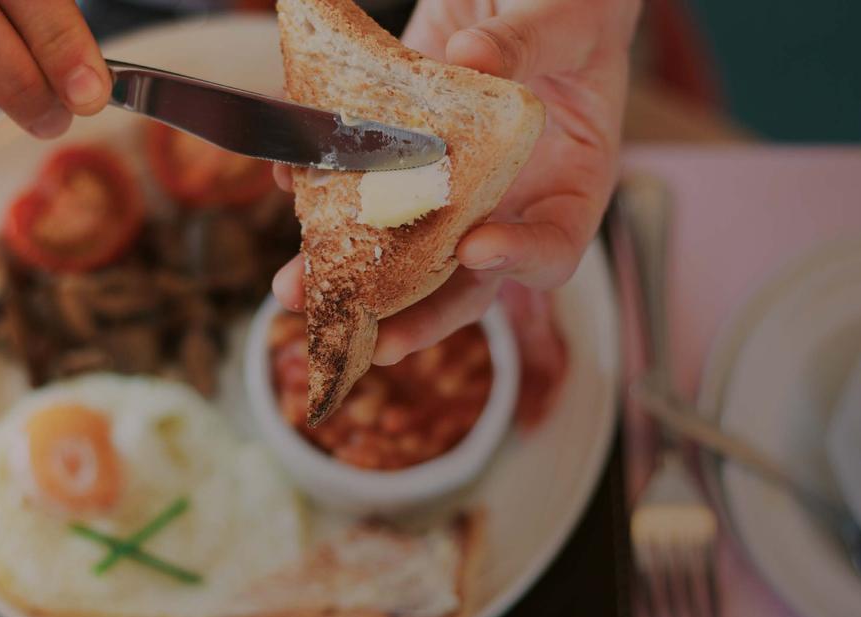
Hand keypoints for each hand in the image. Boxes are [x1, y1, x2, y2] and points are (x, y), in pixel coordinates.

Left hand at [273, 0, 639, 363]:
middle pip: (466, 283)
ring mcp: (450, 191)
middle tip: (372, 340)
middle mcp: (506, 205)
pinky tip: (290, 182)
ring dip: (348, 276)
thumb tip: (472, 58)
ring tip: (296, 291)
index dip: (519, 260)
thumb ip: (526, 42)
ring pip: (402, 253)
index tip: (477, 249)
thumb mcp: (564, 20)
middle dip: (416, 314)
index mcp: (567, 187)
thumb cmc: (570, 9)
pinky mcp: (403, 159)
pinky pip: (363, 192)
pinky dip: (322, 194)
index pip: (554, 250)